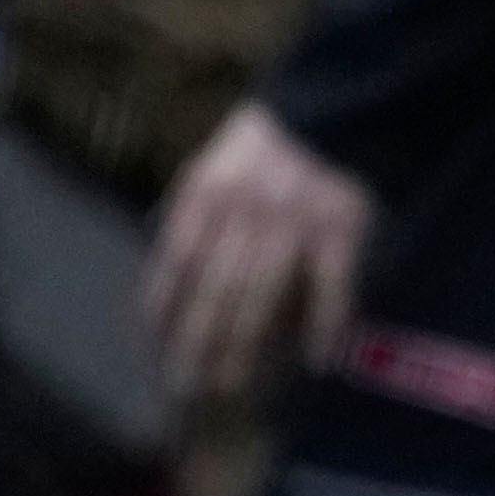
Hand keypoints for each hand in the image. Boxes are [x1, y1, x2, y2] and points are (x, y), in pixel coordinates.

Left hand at [139, 101, 373, 415]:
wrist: (328, 108)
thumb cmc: (261, 146)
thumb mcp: (210, 168)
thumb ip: (189, 219)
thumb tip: (166, 285)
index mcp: (206, 193)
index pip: (175, 262)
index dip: (163, 310)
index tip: (154, 350)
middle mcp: (244, 211)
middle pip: (215, 290)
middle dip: (198, 343)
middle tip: (186, 387)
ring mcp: (294, 221)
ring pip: (262, 295)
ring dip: (245, 346)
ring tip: (231, 384)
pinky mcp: (340, 228)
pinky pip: (331, 286)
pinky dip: (325, 324)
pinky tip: (316, 360)